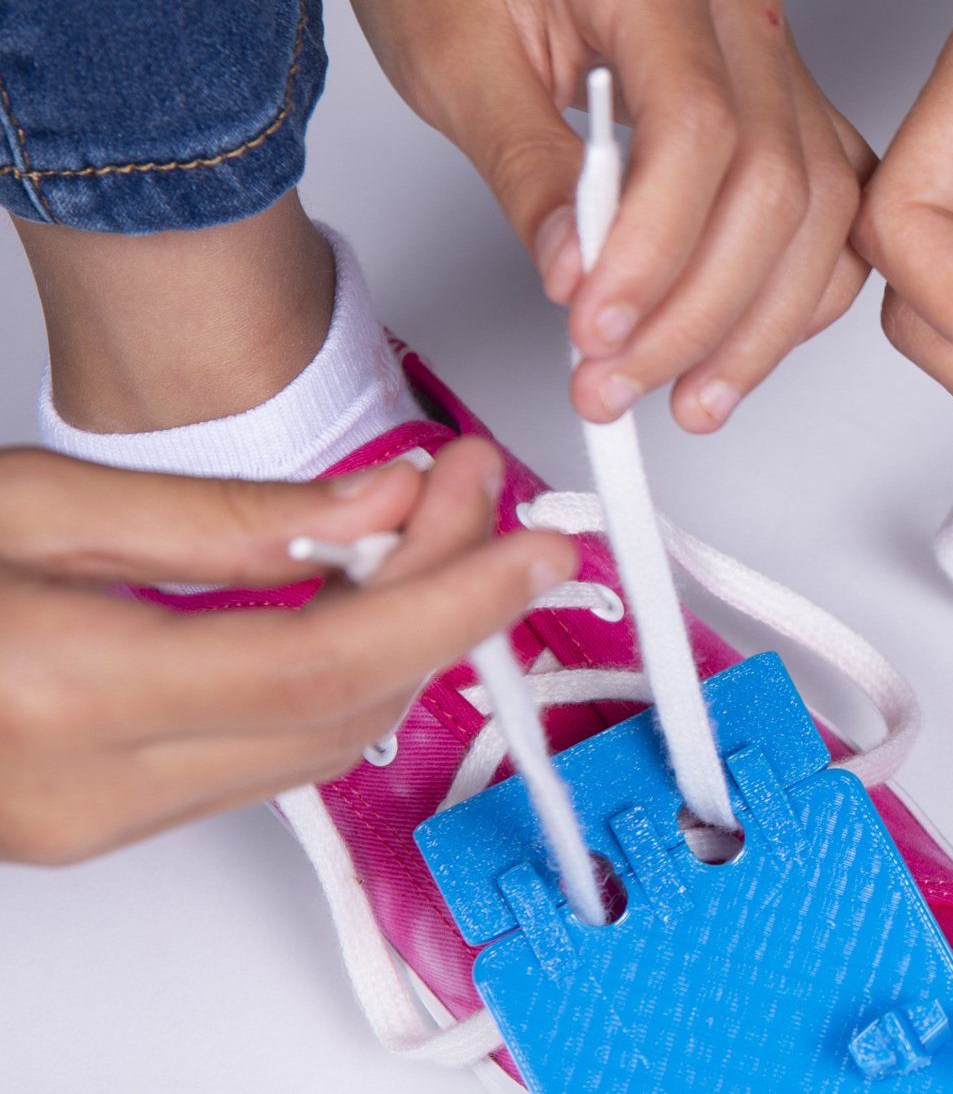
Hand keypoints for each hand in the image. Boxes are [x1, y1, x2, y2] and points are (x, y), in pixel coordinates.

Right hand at [0, 440, 575, 863]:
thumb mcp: (34, 502)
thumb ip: (225, 517)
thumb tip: (382, 498)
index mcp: (65, 690)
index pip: (330, 662)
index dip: (454, 598)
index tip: (533, 538)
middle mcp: (87, 787)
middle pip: (345, 708)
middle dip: (442, 600)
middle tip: (478, 493)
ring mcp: (92, 825)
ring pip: (318, 744)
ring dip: (398, 638)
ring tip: (426, 524)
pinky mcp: (97, 827)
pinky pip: (263, 758)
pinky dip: (332, 677)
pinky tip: (355, 595)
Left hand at [304, 0, 870, 428]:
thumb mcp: (451, 57)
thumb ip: (524, 170)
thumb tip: (575, 279)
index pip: (701, 128)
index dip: (658, 250)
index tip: (597, 331)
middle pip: (778, 182)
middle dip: (704, 310)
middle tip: (618, 383)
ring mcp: (773, 45)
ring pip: (823, 207)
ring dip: (759, 321)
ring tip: (685, 394)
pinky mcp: (780, 93)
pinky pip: (827, 205)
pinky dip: (795, 287)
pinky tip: (737, 342)